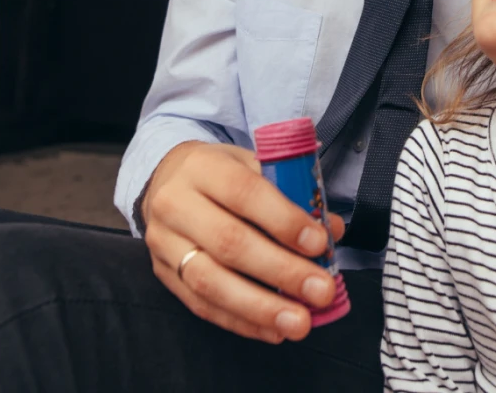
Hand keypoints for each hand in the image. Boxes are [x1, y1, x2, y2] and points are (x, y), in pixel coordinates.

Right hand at [142, 141, 345, 342]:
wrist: (166, 181)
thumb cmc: (222, 173)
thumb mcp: (254, 165)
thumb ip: (292, 192)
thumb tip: (331, 229)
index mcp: (202, 167)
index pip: (245, 193)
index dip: (283, 220)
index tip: (319, 244)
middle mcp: (176, 204)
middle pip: (229, 242)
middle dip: (281, 270)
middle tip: (321, 290)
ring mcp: (165, 243)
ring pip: (210, 281)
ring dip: (260, 307)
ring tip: (298, 322)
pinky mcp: (164, 275)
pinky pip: (201, 306)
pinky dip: (241, 321)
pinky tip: (272, 330)